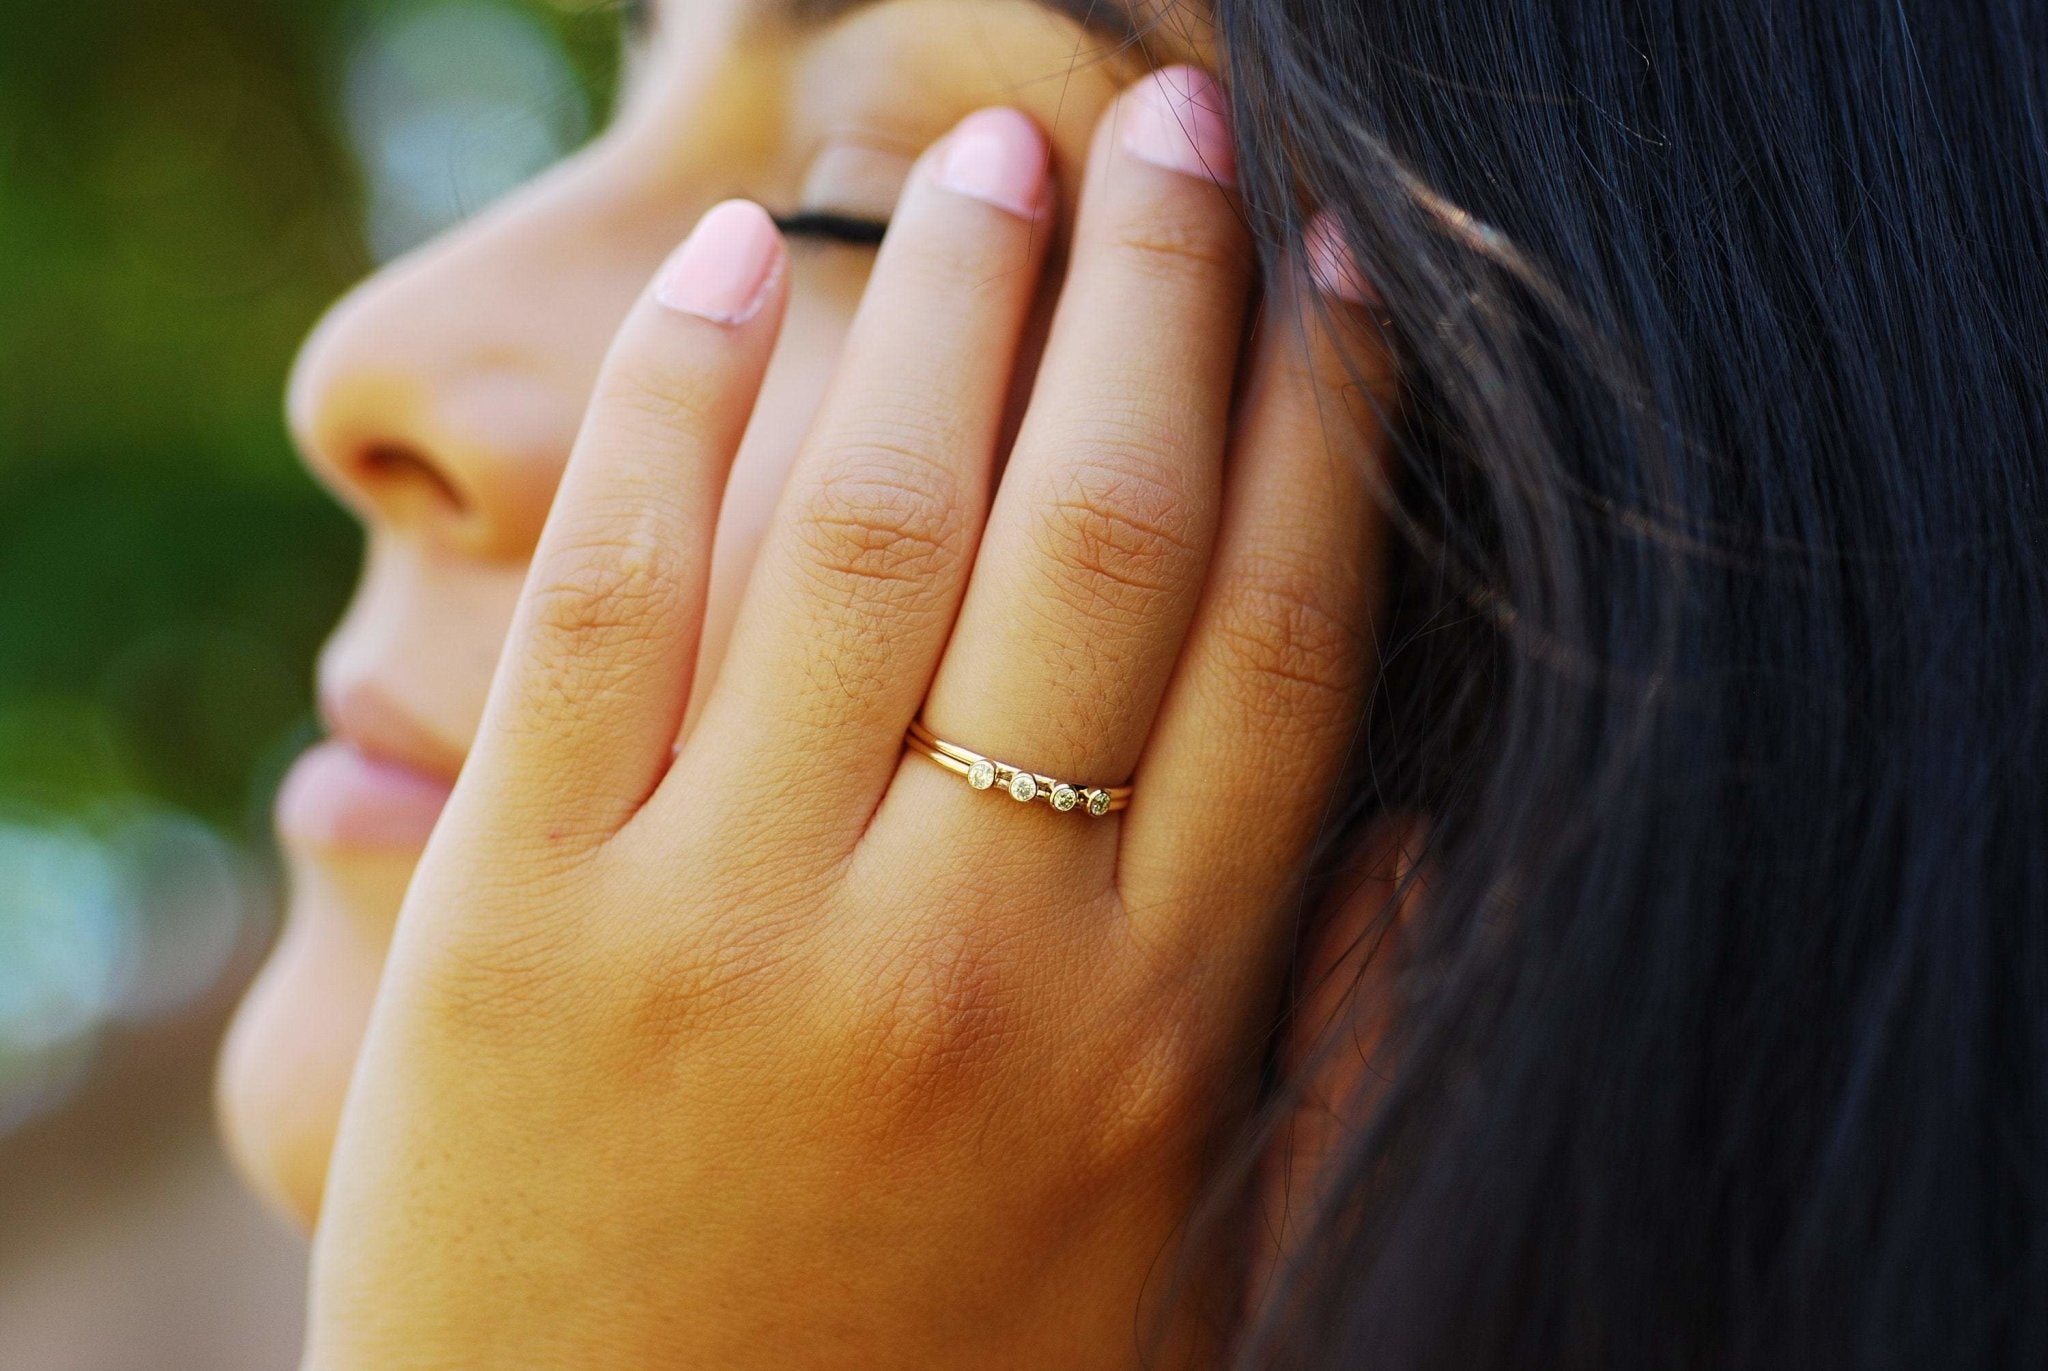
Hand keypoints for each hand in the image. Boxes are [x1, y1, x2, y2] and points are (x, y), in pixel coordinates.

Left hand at [305, 67, 1388, 1369]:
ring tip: (997, 161)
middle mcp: (970, 954)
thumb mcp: (1184, 1266)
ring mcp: (729, 925)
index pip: (1283, 645)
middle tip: (1179, 125)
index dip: (1327, 425)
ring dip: (953, 303)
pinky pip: (608, 602)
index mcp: (1157, 1034)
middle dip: (1159, 296)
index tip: (1340, 273)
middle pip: (1104, 537)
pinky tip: (725, 272)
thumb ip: (1311, 1057)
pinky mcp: (516, 924)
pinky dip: (667, 410)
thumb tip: (1429, 829)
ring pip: (877, 526)